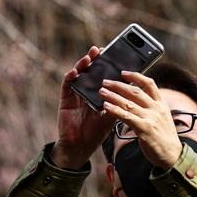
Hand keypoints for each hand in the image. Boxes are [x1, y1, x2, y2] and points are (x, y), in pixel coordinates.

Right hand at [50, 47, 114, 168]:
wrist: (79, 147)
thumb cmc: (95, 133)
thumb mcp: (110, 117)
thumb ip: (117, 104)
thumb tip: (131, 89)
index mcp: (98, 94)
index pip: (102, 75)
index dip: (106, 64)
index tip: (113, 54)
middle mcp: (87, 91)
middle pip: (91, 71)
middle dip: (95, 60)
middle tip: (100, 50)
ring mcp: (75, 93)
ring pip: (79, 74)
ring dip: (83, 64)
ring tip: (90, 57)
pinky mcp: (66, 98)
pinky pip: (67, 84)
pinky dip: (70, 76)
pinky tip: (75, 72)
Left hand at [100, 71, 181, 169]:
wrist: (173, 156)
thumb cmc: (164, 138)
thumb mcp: (162, 117)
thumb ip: (152, 107)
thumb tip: (137, 98)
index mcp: (161, 104)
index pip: (149, 84)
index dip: (136, 76)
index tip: (123, 73)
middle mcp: (156, 108)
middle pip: (135, 91)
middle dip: (118, 85)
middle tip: (105, 82)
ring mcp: (151, 118)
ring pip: (128, 103)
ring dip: (113, 96)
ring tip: (102, 92)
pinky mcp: (145, 129)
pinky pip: (127, 117)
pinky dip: (115, 110)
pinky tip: (106, 107)